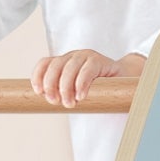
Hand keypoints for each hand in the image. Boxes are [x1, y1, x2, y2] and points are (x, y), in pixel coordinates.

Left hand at [30, 49, 144, 106]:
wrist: (122, 80)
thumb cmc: (95, 88)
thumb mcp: (75, 91)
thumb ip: (62, 94)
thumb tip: (48, 103)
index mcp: (63, 62)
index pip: (44, 63)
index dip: (38, 76)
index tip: (38, 92)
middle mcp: (72, 56)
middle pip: (54, 66)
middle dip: (51, 85)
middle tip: (54, 102)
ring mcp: (85, 56)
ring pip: (69, 68)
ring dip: (66, 88)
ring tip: (69, 104)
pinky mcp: (99, 60)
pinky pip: (87, 70)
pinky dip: (81, 84)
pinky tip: (81, 96)